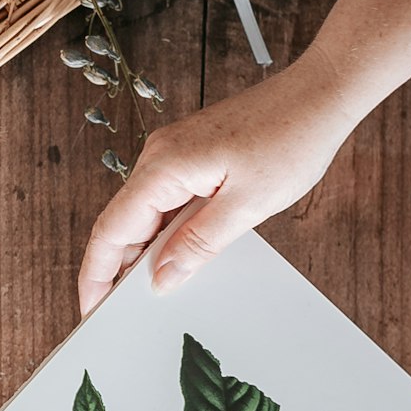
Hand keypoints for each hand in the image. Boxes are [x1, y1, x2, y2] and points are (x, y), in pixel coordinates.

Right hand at [78, 47, 354, 314]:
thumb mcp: (246, 206)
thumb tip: (161, 278)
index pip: (110, 231)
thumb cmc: (290, 139)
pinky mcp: (191, 156)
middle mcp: (158, 158)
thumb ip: (197, 245)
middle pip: (122, 224)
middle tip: (126, 315)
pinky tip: (183, 255)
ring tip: (156, 293)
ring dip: (146, 253)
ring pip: (145, 215)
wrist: (319, 94)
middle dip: (118, 271)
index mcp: (162, 168)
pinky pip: (166, 201)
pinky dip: (167, 232)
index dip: (96, 275)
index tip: (91, 311)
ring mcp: (173, 155)